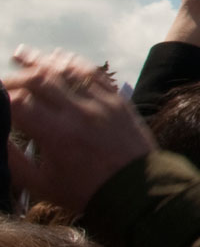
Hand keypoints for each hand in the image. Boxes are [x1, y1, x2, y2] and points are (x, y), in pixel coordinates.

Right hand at [6, 48, 156, 211]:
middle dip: (15, 77)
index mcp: (57, 135)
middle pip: (40, 80)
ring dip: (41, 61)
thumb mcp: (41, 185)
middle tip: (2, 80)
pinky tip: (58, 59)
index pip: (19, 102)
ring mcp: (102, 104)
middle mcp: (79, 114)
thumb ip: (13, 161)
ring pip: (67, 71)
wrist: (138, 191)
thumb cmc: (85, 191)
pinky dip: (73, 64)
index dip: (1, 96)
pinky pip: (93, 74)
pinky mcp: (118, 101)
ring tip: (21, 55)